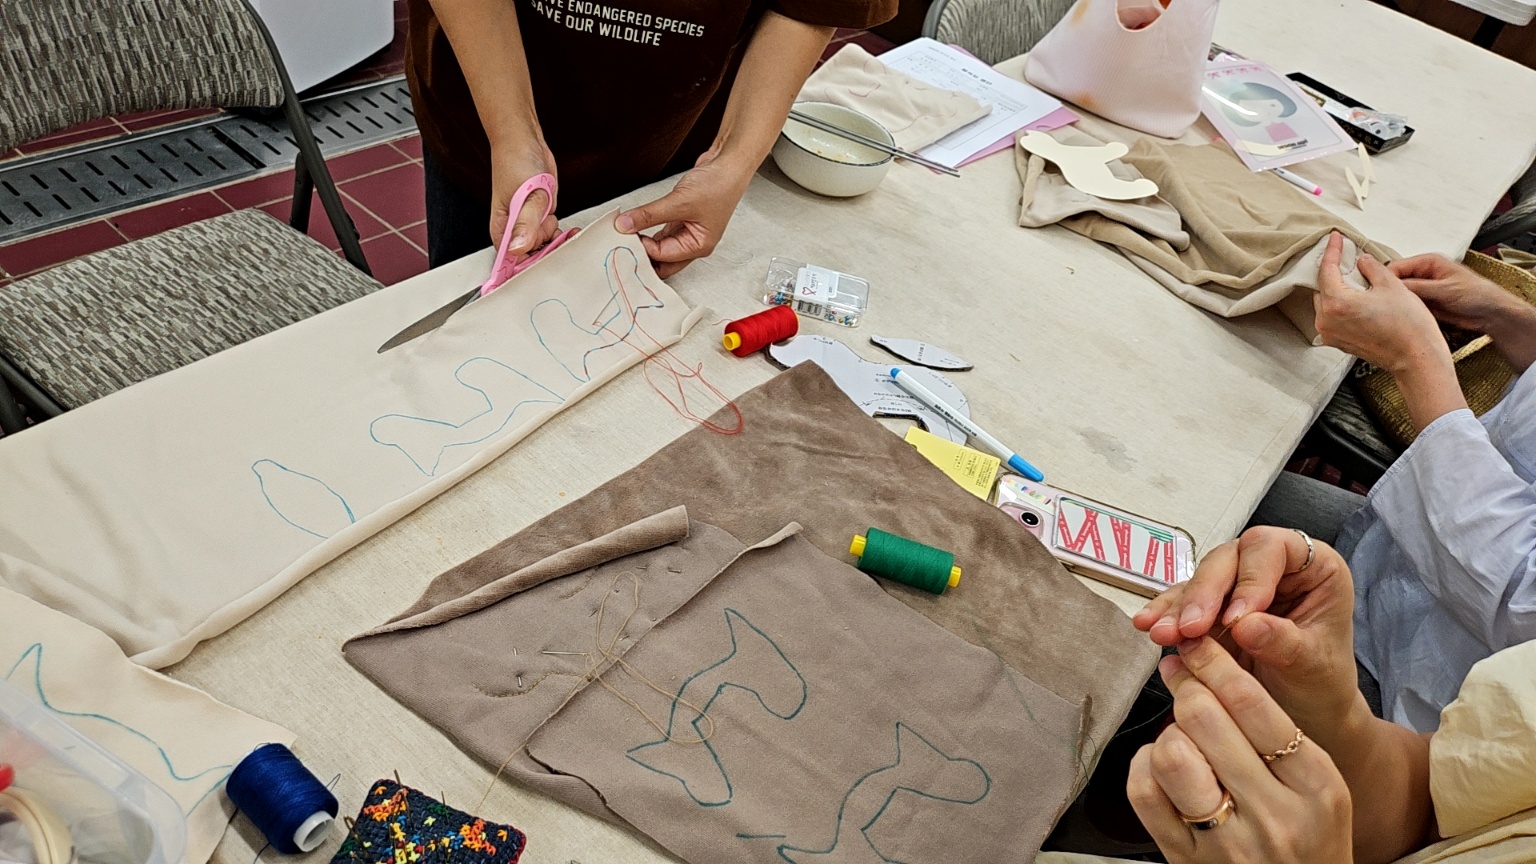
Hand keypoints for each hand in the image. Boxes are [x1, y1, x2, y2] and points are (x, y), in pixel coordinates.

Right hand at [489, 136, 560, 256]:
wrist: (525, 143)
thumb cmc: (515, 163)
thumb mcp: (525, 195)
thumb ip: (525, 224)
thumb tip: (518, 248)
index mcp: (501, 230)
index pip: (513, 262)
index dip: (530, 265)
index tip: (545, 257)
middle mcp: (513, 231)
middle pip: (533, 257)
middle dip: (546, 246)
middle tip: (547, 226)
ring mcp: (528, 225)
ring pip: (545, 246)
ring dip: (554, 236)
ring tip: (548, 213)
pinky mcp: (540, 218)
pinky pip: (552, 234)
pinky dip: (559, 231)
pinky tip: (559, 219)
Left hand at [615, 148, 751, 278]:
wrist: (729, 164)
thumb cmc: (719, 185)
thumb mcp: (679, 201)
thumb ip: (649, 214)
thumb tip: (626, 224)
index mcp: (699, 246)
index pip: (663, 257)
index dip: (643, 248)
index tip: (625, 236)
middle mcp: (693, 242)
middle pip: (662, 260)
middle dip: (643, 254)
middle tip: (623, 245)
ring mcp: (687, 231)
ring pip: (659, 246)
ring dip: (643, 240)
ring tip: (626, 232)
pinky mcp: (681, 218)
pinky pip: (660, 230)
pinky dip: (647, 228)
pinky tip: (636, 224)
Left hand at [1128, 639, 1352, 863]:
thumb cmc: (1309, 840)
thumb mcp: (1319, 789)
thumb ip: (1275, 735)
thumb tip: (1210, 671)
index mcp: (1316, 786)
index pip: (1251, 703)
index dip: (1213, 662)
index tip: (1195, 645)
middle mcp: (1274, 814)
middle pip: (1204, 718)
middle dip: (1187, 686)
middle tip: (1180, 673)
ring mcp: (1228, 842)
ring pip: (1171, 753)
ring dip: (1169, 732)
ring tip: (1182, 734)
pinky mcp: (1186, 860)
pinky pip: (1145, 792)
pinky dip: (1145, 766)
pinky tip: (1162, 766)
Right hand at [1133, 527, 1362, 750]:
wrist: (1307, 715)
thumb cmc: (1322, 684)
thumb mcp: (1314, 665)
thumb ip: (1284, 642)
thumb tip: (1246, 624)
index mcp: (1313, 567)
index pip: (1271, 549)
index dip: (1249, 578)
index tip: (1236, 620)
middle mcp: (1273, 568)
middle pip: (1228, 559)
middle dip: (1204, 592)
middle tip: (1191, 627)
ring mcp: (1239, 586)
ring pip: (1201, 579)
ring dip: (1179, 607)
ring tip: (1164, 634)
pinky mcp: (1213, 607)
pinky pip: (1184, 603)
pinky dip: (1166, 615)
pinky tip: (1150, 625)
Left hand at [1314, 232, 1449, 376]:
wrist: (1417, 358)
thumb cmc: (1408, 325)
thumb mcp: (1392, 285)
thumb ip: (1371, 267)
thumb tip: (1362, 260)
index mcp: (1336, 303)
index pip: (1326, 269)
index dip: (1333, 250)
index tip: (1336, 238)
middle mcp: (1326, 321)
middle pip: (1323, 287)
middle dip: (1335, 270)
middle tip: (1348, 257)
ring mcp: (1330, 334)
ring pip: (1326, 302)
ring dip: (1338, 288)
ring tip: (1356, 278)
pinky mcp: (1338, 342)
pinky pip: (1333, 316)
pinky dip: (1341, 304)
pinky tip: (1357, 297)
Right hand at [1388, 253, 1513, 332]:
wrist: (1491, 313)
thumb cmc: (1478, 294)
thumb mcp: (1444, 289)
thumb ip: (1417, 287)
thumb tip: (1392, 286)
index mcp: (1428, 262)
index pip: (1396, 267)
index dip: (1384, 279)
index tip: (1375, 291)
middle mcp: (1423, 274)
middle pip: (1394, 281)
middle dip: (1388, 292)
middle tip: (1379, 304)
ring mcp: (1423, 290)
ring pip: (1399, 295)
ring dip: (1396, 304)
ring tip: (1389, 313)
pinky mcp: (1424, 304)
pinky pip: (1407, 307)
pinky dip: (1403, 312)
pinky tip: (1400, 318)